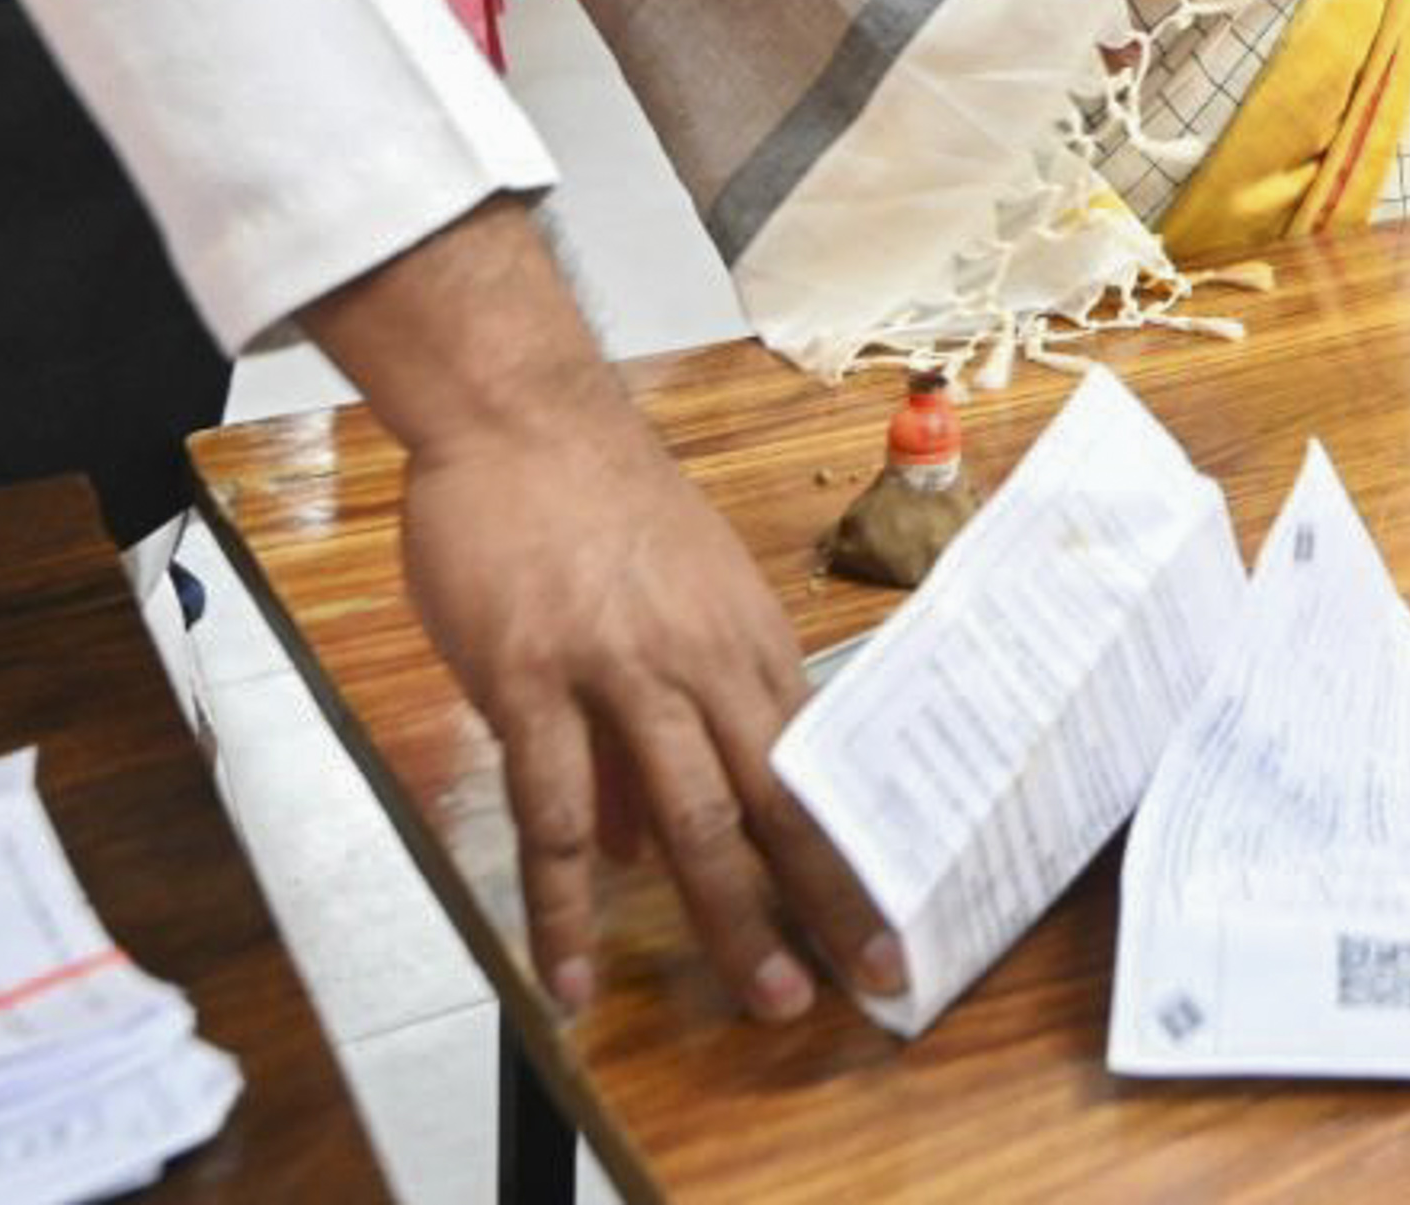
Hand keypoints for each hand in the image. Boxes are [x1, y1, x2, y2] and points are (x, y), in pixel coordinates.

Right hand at [399, 404, 904, 1024]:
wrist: (521, 411)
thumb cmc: (593, 498)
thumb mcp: (666, 595)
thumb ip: (660, 719)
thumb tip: (641, 845)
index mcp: (743, 639)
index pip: (815, 764)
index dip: (852, 845)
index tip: (888, 914)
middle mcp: (701, 661)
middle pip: (780, 800)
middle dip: (829, 900)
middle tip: (866, 980)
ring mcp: (620, 672)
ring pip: (693, 819)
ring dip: (733, 918)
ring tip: (763, 997)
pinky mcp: (534, 681)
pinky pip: (555, 815)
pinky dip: (565, 906)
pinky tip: (569, 970)